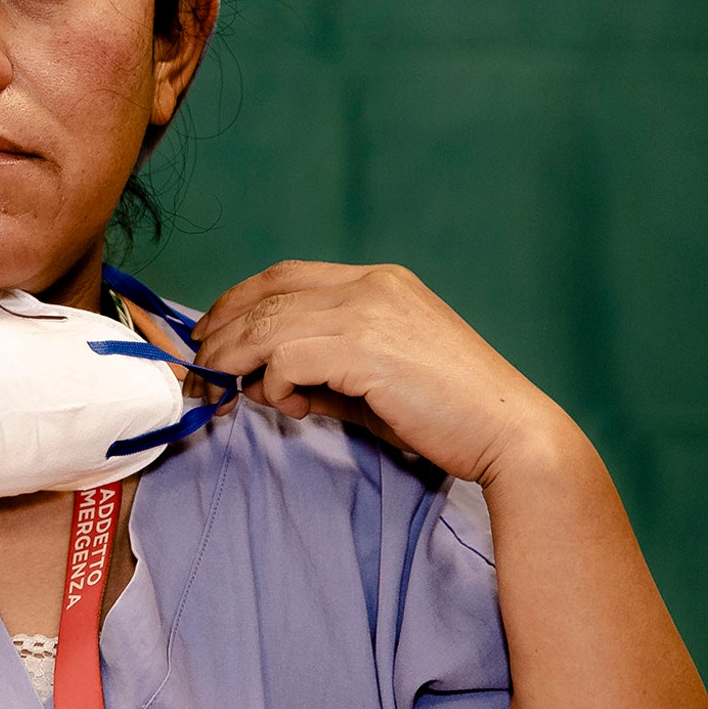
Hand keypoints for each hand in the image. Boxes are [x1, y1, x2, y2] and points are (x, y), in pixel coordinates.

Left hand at [190, 261, 569, 487]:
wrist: (509, 434)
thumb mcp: (373, 383)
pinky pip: (287, 357)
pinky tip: (288, 406)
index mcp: (378, 282)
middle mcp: (372, 285)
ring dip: (235, 359)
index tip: (211, 333)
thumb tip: (265, 383)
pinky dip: (273, 383)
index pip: (285, 275)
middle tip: (198, 367)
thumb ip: (321, 373)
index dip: (238, 300)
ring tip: (227, 391)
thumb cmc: (446, 415)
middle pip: (267, 293)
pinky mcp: (366, 348)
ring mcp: (369, 311)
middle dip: (221, 330)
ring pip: (268, 323)